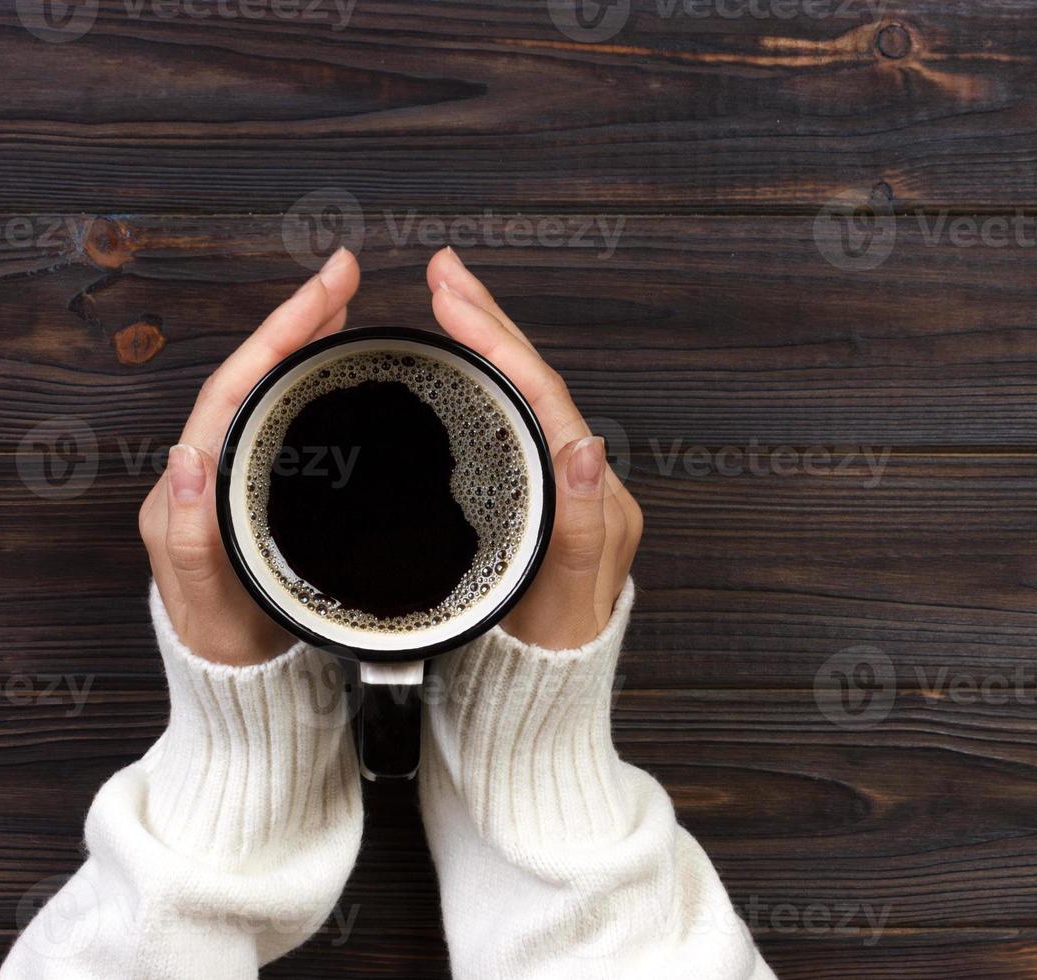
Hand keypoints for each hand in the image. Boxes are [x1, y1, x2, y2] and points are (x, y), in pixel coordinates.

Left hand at [140, 248, 361, 665]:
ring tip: (339, 303)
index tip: (326, 288)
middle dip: (293, 319)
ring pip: (261, 392)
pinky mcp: (252, 492)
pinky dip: (302, 382)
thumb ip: (189, 539)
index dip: (278, 334)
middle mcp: (198, 473)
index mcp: (183, 490)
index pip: (231, 390)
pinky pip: (275, 421)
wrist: (238, 689)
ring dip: (297, 342)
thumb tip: (184, 461)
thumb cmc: (222, 648)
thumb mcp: (206, 603)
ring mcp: (226, 479)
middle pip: (246, 376)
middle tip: (344, 274)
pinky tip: (328, 368)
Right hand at [426, 247, 641, 648]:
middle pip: (534, 379)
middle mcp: (580, 477)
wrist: (539, 696)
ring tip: (448, 294)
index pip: (544, 394)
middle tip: (443, 269)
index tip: (452, 295)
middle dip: (489, 317)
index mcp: (592, 491)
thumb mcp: (569, 598)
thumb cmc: (552, 654)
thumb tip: (586, 446)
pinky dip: (480, 379)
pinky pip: (507, 420)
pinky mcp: (529, 496)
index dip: (497, 340)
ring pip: (520, 392)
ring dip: (485, 338)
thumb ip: (582, 526)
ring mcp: (555, 483)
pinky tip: (456, 363)